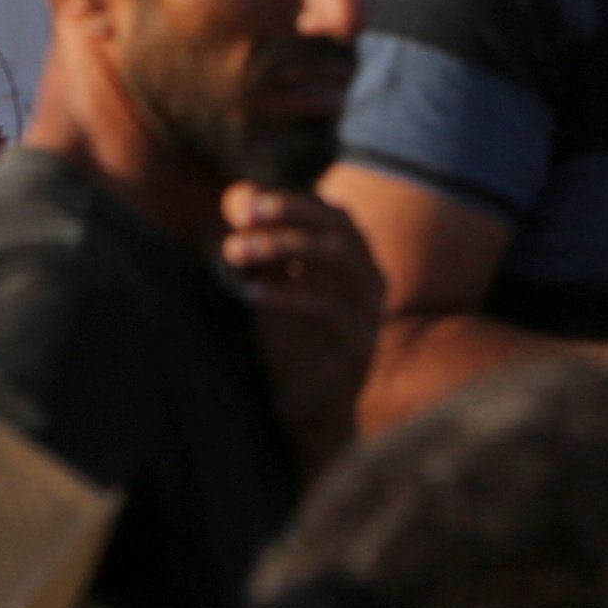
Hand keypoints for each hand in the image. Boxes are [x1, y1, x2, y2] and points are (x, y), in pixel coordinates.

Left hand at [221, 181, 384, 443]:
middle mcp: (369, 276)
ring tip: (235, 249)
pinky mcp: (361, 342)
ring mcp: (371, 308)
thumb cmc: (290, 341)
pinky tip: (248, 293)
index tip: (243, 203)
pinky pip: (326, 307)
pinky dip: (284, 294)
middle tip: (247, 212)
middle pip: (339, 224)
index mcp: (353, 258)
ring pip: (337, 256)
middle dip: (292, 211)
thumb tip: (236, 197)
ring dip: (283, 245)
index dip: (289, 201)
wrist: (310, 411)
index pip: (329, 211)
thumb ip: (258, 246)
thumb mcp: (270, 287)